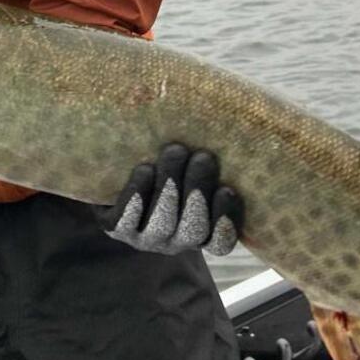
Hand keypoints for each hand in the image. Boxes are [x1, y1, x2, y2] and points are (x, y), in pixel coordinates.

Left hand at [100, 143, 242, 255]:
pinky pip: (126, 220)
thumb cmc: (174, 165)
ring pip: (162, 223)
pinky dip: (137, 194)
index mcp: (202, 232)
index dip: (226, 220)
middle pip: (193, 228)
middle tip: (203, 156)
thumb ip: (214, 157)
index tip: (228, 188)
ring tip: (175, 151)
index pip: (221, 242)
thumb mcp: (196, 164)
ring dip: (170, 185)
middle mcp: (176, 240)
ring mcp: (146, 237)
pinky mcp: (116, 228)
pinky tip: (145, 169)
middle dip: (198, 190)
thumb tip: (244, 117)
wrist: (119, 174)